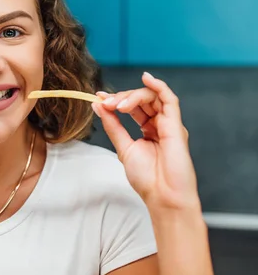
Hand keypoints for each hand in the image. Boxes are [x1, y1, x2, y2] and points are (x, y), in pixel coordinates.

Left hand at [92, 72, 199, 211]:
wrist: (163, 196)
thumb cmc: (147, 178)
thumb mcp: (124, 147)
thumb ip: (113, 125)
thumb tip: (97, 105)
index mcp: (148, 130)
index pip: (132, 107)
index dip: (115, 99)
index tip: (97, 97)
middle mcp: (160, 124)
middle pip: (141, 99)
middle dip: (121, 98)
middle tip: (106, 103)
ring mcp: (169, 124)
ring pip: (152, 96)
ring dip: (132, 95)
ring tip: (117, 104)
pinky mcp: (176, 125)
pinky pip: (170, 99)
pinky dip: (158, 86)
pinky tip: (146, 78)